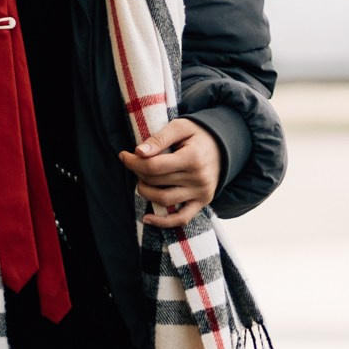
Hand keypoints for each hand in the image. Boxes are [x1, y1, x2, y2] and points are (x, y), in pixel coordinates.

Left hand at [118, 116, 221, 230]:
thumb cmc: (198, 135)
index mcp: (193, 158)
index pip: (154, 166)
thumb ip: (160, 138)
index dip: (134, 162)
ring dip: (145, 191)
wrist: (224, 148)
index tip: (124, 155)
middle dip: (138, 172)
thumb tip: (139, 152)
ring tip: (141, 180)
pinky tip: (146, 218)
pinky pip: (181, 219)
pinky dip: (162, 222)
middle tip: (133, 163)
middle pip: (156, 181)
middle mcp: (198, 178)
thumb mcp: (181, 126)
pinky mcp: (202, 203)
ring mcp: (201, 193)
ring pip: (163, 200)